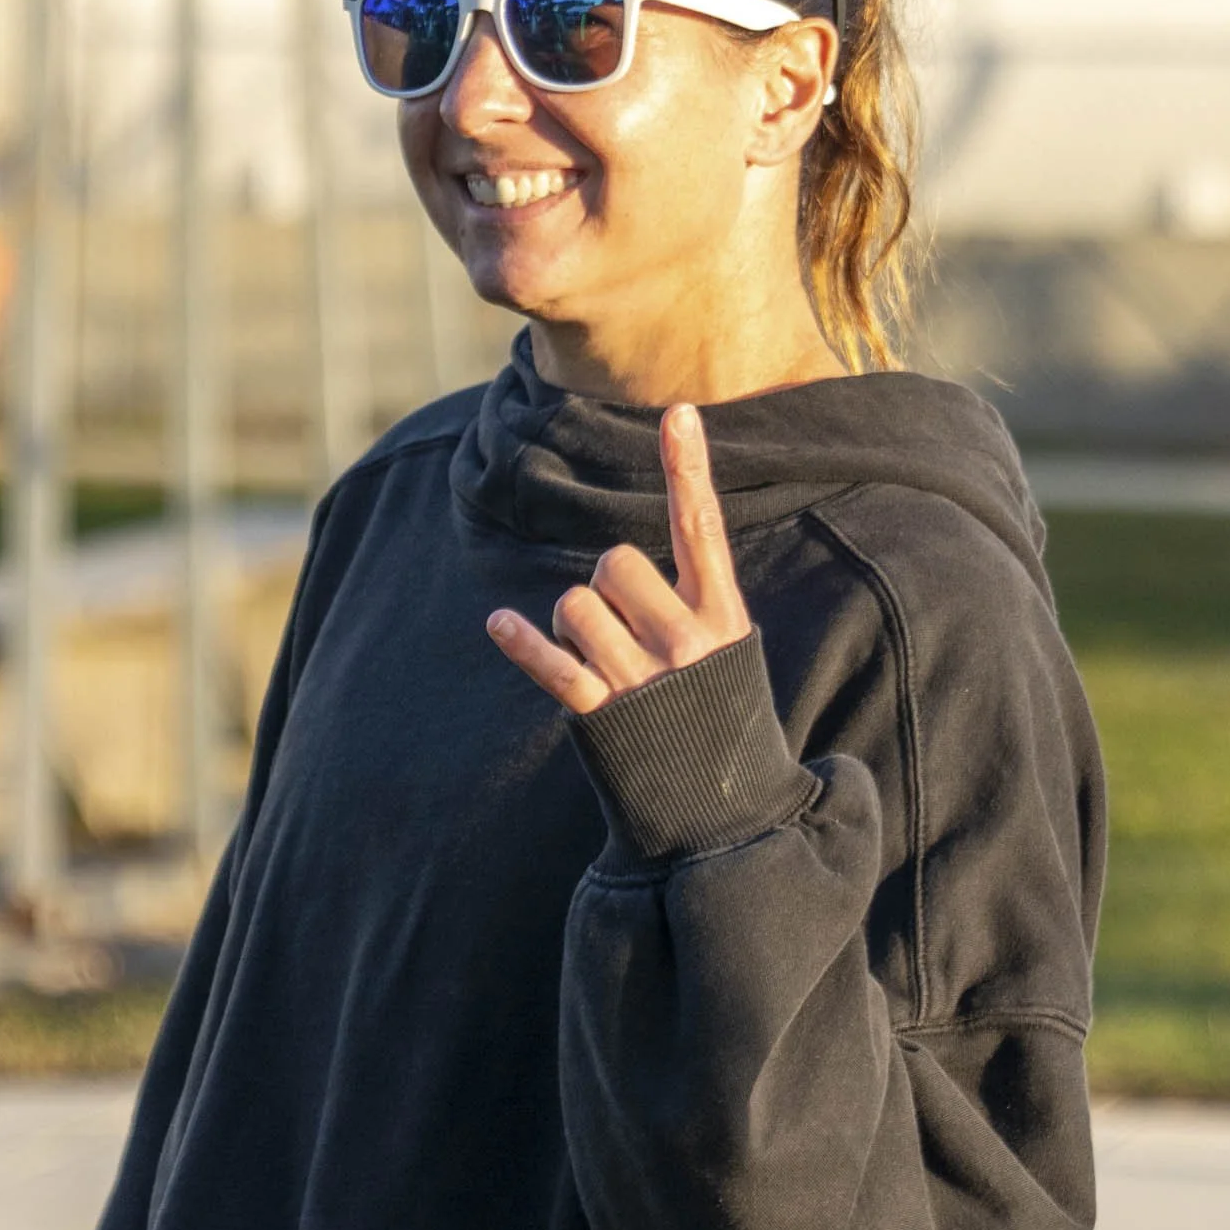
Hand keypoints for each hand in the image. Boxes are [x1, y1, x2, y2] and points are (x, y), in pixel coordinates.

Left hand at [486, 402, 752, 714]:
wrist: (725, 817)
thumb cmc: (717, 720)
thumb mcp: (729, 653)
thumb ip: (696, 601)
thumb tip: (630, 561)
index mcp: (724, 617)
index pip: (703, 526)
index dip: (689, 467)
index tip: (678, 412)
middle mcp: (689, 641)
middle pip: (615, 563)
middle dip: (603, 587)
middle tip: (618, 630)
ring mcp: (647, 679)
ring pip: (576, 604)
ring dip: (570, 627)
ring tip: (599, 662)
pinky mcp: (607, 715)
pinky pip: (553, 665)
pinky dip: (523, 644)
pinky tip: (500, 627)